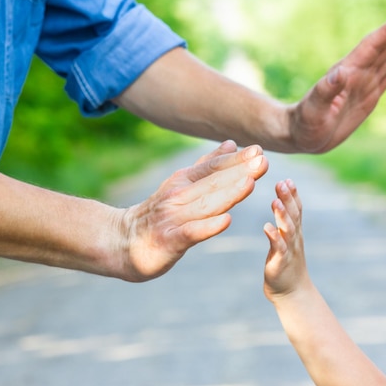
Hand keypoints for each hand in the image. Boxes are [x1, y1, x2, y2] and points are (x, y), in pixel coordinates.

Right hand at [117, 140, 268, 281]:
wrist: (122, 242)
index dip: (236, 160)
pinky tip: (225, 221)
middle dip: (239, 172)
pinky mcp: (169, 241)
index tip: (259, 150)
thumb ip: (207, 166)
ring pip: (205, 204)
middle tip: (262, 160)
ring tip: (250, 183)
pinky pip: (191, 233)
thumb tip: (231, 143)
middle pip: (213, 183)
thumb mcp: (181, 185)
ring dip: (228, 193)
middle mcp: (178, 196)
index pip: (213, 168)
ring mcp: (173, 218)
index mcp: (184, 182)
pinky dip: (208, 227)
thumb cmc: (159, 214)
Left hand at [263, 179, 310, 301]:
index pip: (296, 209)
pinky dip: (274, 237)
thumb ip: (284, 221)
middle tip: (282, 182)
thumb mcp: (286, 239)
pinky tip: (267, 227)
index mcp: (294, 232)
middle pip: (294, 215)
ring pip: (288, 229)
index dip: (293, 194)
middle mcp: (294, 238)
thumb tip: (281, 200)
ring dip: (283, 215)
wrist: (292, 293)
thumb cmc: (285, 264)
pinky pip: (279, 248)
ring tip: (275, 200)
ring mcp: (289, 250)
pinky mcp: (281, 263)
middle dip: (288, 198)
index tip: (288, 179)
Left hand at [289, 9, 385, 152]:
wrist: (302, 135)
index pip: (372, 47)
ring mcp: (363, 84)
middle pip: (384, 47)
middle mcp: (357, 74)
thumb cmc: (304, 124)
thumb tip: (340, 73)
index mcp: (347, 73)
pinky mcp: (368, 96)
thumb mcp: (314, 109)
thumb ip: (326, 91)